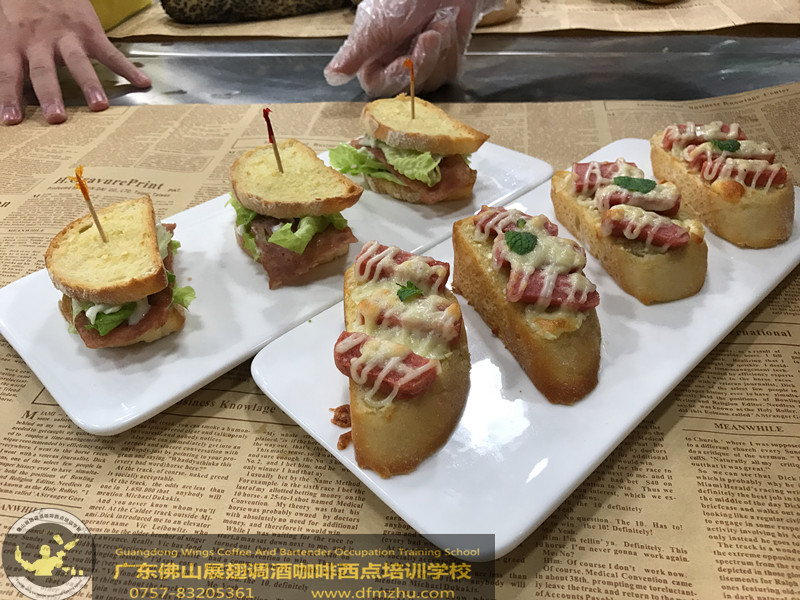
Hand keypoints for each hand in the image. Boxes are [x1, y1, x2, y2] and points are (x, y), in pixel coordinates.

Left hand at [0, 0, 150, 124]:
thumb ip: (11, 58)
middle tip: (57, 118)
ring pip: (77, 62)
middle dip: (51, 95)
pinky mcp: (90, 32)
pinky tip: (142, 83)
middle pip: (44, 71)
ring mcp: (67, 37)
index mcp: (14, 42)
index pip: (9, 74)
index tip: (12, 120)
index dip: (9, 97)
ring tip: (99, 106)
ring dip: (88, 85)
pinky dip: (127, 69)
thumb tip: (12, 91)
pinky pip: (110, 53)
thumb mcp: (7, 31)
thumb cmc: (21, 8)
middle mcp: (40, 42)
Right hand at [324, 0, 503, 96]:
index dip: (395, 76)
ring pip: (431, 80)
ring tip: (440, 22)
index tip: (406, 60)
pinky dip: (451, 48)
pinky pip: (449, 71)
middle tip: (430, 33)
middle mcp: (396, 63)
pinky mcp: (445, 62)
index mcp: (374, 56)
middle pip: (408, 86)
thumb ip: (355, 53)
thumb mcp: (375, 24)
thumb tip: (331, 76)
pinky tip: (449, 26)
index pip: (379, 85)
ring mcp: (422, 64)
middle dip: (423, 59)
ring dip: (440, 50)